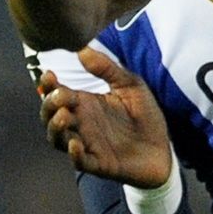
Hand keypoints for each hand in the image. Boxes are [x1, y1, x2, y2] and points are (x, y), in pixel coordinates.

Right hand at [38, 47, 175, 187]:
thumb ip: (108, 69)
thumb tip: (83, 50)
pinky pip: (80, 162)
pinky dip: (74, 154)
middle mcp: (81, 124)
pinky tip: (75, 144)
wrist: (164, 148)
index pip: (58, 93)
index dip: (48, 85)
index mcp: (85, 104)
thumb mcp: (130, 85)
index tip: (48, 75)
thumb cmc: (145, 116)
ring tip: (64, 116)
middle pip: (51, 116)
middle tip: (59, 96)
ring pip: (58, 139)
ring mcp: (88, 144)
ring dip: (56, 128)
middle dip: (49, 105)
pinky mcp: (99, 163)